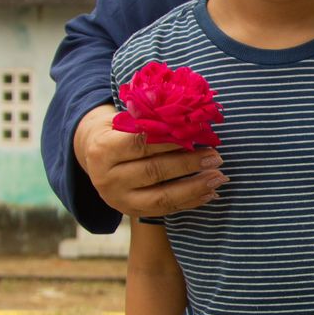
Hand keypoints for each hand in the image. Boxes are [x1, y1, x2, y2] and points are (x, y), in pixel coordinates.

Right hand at [75, 104, 227, 218]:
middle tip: (216, 157)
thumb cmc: (117, 132)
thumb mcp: (123, 119)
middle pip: (153, 172)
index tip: (197, 134)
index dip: (171, 140)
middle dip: (188, 164)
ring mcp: (119, 199)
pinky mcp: (132, 212)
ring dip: (194, 187)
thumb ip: (145, 115)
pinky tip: (210, 193)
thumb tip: (168, 102)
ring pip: (161, 197)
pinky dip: (190, 202)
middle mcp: (108, 178)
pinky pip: (165, 210)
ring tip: (219, 177)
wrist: (94, 158)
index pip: (140, 144)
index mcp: (104, 150)